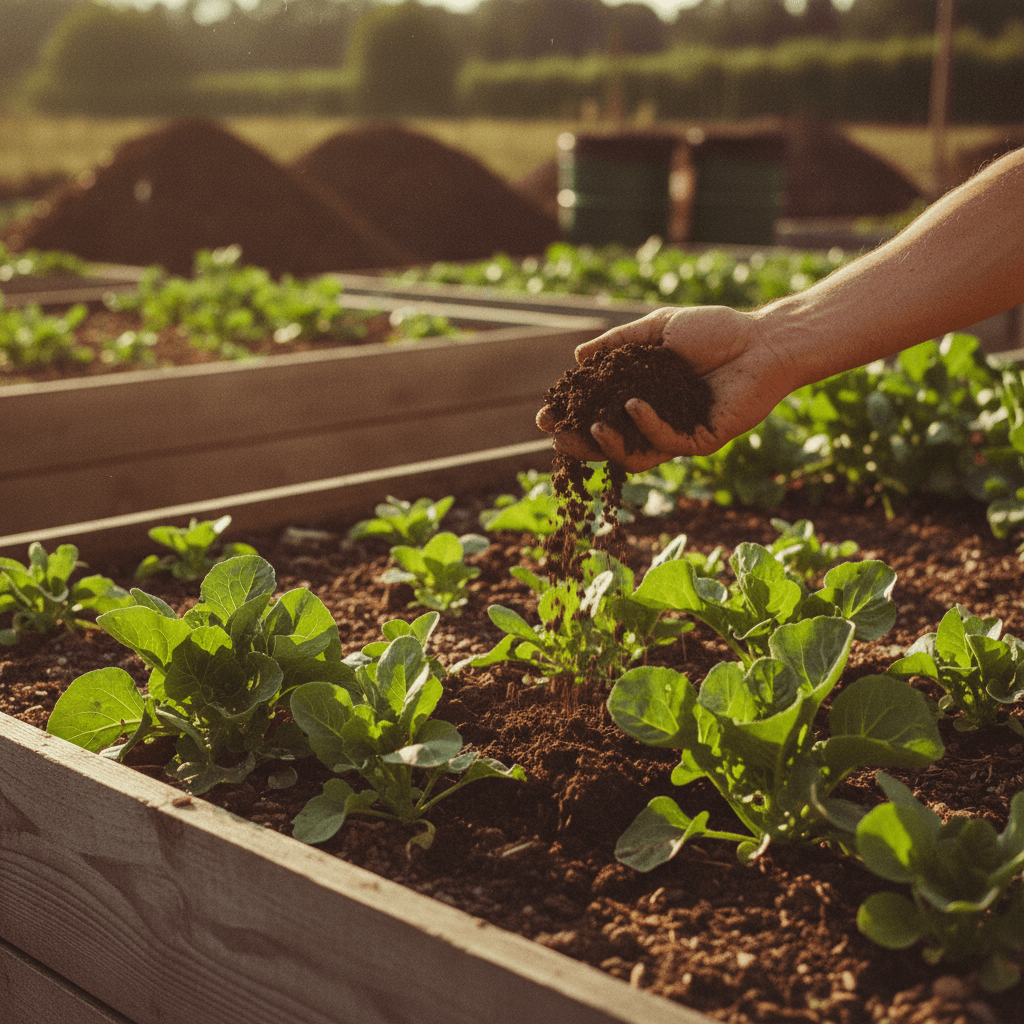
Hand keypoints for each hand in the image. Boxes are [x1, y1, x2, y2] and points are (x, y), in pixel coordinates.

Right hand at [536, 304, 794, 471]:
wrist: (763, 339)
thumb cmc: (716, 331)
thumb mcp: (658, 331)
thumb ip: (619, 344)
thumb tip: (578, 359)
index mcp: (644, 397)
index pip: (599, 415)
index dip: (572, 418)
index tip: (545, 415)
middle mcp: (658, 421)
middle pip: (611, 443)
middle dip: (581, 443)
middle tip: (556, 436)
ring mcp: (679, 434)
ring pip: (635, 454)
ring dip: (609, 446)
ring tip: (591, 429)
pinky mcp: (702, 441)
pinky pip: (667, 441)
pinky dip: (646, 425)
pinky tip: (633, 405)